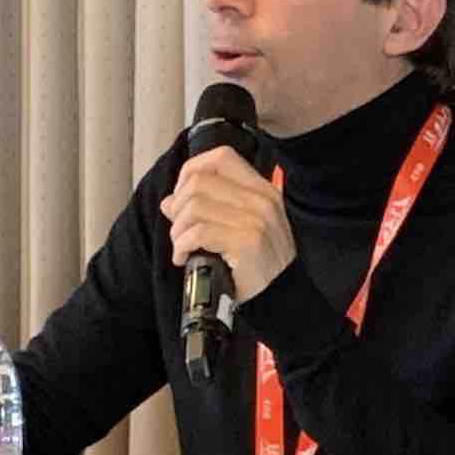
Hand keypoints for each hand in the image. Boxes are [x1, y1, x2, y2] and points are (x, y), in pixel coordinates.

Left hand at [160, 145, 295, 301]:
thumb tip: (169, 201)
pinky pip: (198, 233)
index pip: (221, 157)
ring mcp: (256, 220)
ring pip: (194, 207)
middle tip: (179, 230)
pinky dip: (182, 246)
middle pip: (199, 182)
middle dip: (178, 207)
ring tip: (182, 246)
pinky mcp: (247, 243)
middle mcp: (260, 200)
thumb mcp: (240, 227)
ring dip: (178, 230)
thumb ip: (207, 207)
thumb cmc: (259, 264)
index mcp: (260, 189)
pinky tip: (184, 258)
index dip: (191, 171)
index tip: (181, 196)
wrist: (285, 297)